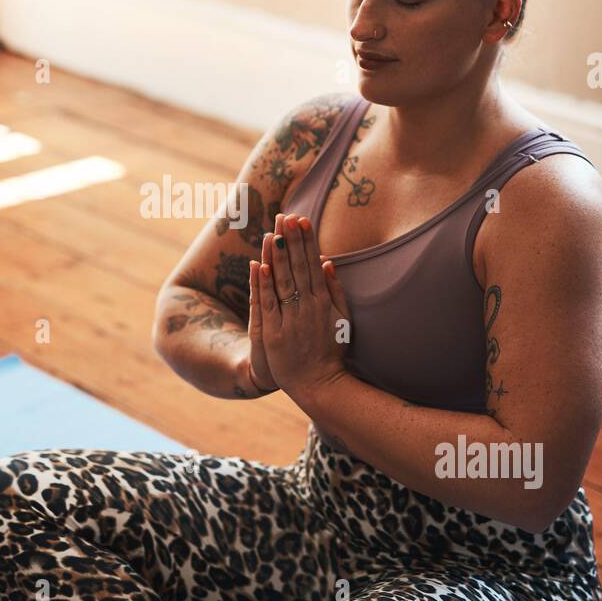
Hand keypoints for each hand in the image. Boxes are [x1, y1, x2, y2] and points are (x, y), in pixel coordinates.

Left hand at [250, 213, 351, 396]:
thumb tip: (327, 262)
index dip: (305, 241)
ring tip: (272, 232)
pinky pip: (268, 304)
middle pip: (297, 267)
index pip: (312, 264)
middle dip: (290, 241)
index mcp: (323, 301)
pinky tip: (260, 264)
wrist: (319, 384)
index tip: (301, 220)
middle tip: (285, 216)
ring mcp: (290, 319)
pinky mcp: (274, 332)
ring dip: (277, 256)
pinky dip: (263, 284)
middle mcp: (307, 306)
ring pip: (282, 281)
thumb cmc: (331, 351)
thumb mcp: (342, 319)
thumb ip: (335, 290)